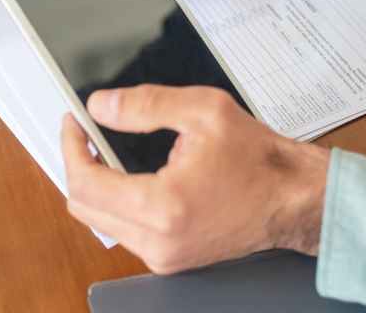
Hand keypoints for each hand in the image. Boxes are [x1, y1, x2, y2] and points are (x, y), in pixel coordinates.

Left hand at [61, 85, 329, 273]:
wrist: (294, 199)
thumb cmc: (259, 161)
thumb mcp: (204, 112)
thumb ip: (145, 105)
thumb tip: (102, 107)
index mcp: (162, 207)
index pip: (86, 182)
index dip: (71, 147)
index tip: (74, 124)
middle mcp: (158, 241)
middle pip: (84, 206)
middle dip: (78, 166)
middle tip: (86, 135)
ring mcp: (163, 256)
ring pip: (100, 221)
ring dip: (96, 186)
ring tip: (107, 152)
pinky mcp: (170, 260)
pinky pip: (124, 231)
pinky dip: (117, 203)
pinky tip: (129, 177)